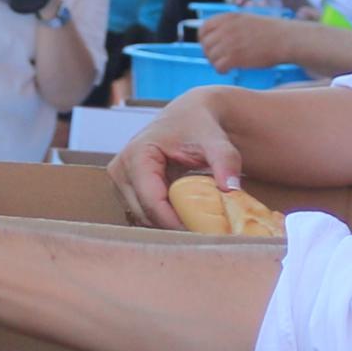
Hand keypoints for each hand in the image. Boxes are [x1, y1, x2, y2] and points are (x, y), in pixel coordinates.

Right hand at [105, 92, 244, 226]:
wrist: (189, 115)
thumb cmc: (199, 126)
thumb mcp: (215, 141)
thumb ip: (225, 161)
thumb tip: (231, 188)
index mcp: (136, 155)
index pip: (152, 202)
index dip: (176, 223)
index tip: (203, 234)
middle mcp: (121, 171)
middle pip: (145, 214)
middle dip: (174, 226)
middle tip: (205, 234)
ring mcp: (119, 183)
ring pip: (143, 218)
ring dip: (169, 224)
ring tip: (197, 224)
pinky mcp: (125, 191)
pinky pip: (143, 215)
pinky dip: (165, 219)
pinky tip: (186, 216)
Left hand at [199, 11, 300, 73]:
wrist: (287, 39)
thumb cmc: (271, 32)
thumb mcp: (247, 19)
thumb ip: (231, 26)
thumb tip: (215, 39)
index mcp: (229, 17)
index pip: (204, 28)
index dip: (204, 39)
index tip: (211, 46)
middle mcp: (227, 28)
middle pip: (205, 44)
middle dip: (210, 53)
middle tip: (219, 59)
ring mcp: (230, 42)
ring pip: (210, 56)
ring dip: (216, 63)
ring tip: (226, 65)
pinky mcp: (235, 57)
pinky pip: (218, 66)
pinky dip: (221, 70)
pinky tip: (229, 70)